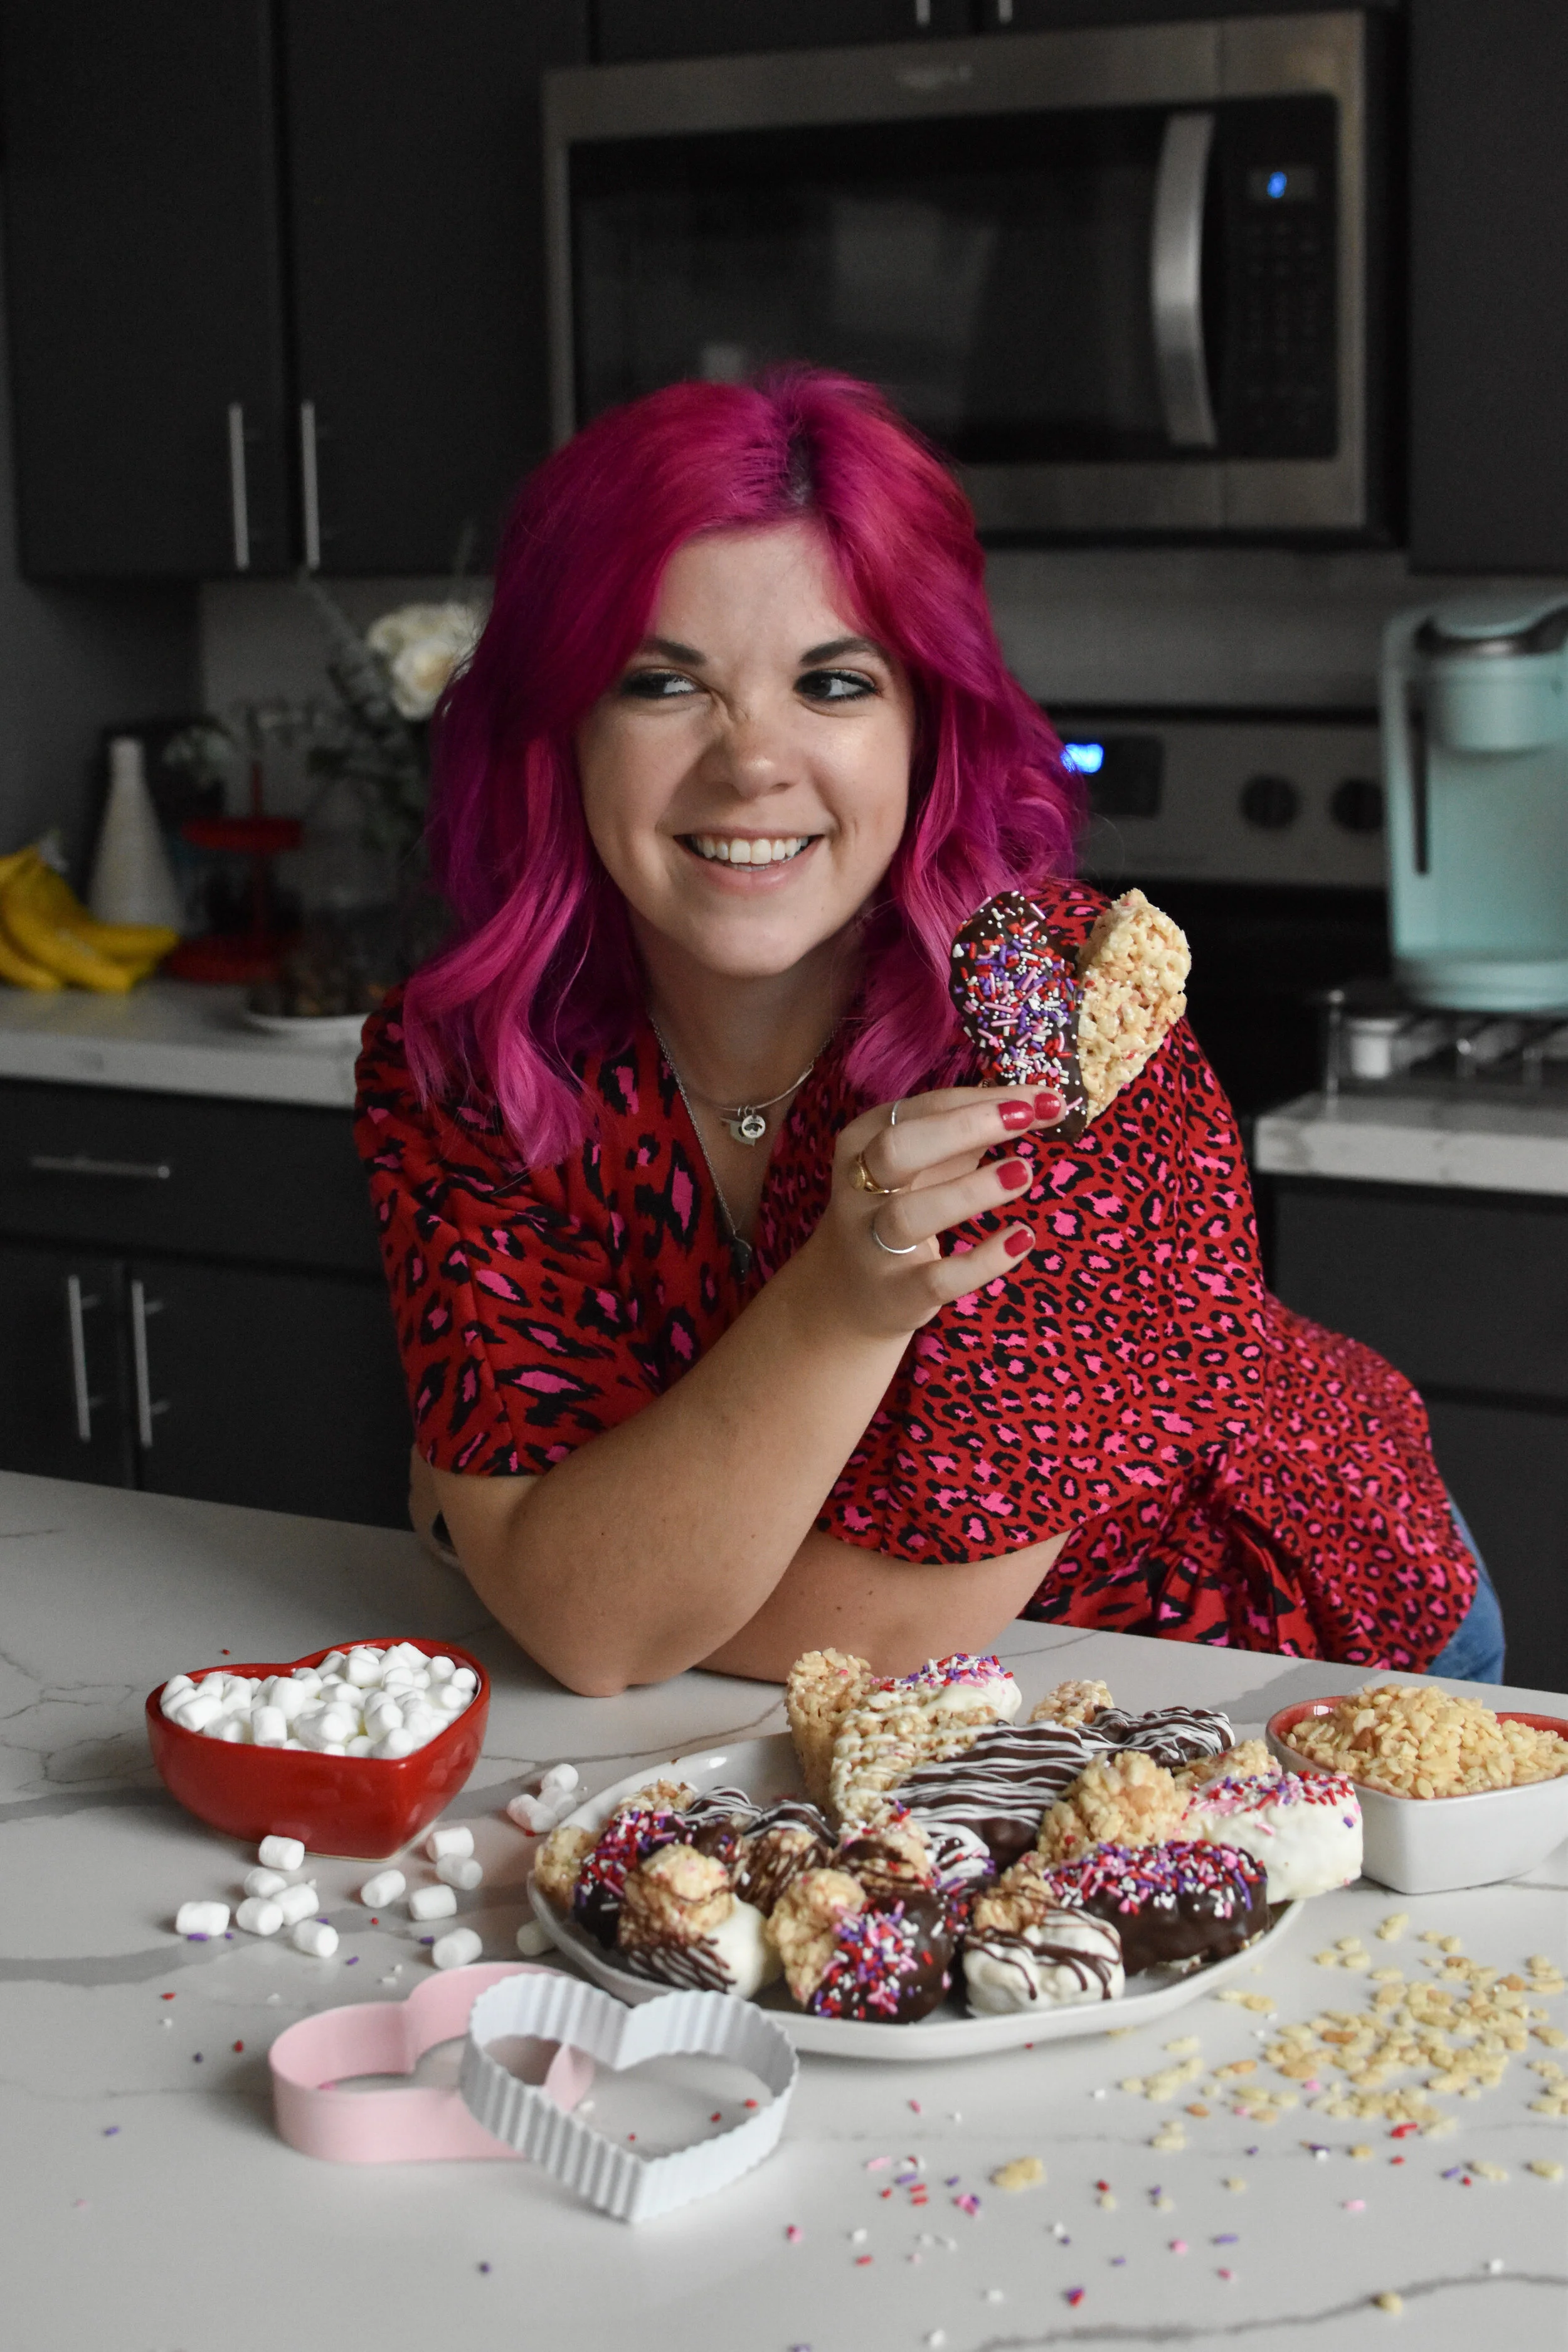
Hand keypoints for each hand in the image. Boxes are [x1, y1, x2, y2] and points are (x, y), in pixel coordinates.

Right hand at [792, 1084, 1062, 1343]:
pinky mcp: (897, 1292)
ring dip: (970, 1191)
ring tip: (1024, 1173)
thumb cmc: (898, 1209)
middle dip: (964, 1127)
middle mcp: (858, 1189)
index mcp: (863, 1142)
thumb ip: (971, 1134)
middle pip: (899, 1147)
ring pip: (911, 1214)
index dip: (983, 1099)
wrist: (849, 1297)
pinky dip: (983, 1259)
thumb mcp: (922, 1165)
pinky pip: (939, 1278)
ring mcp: (872, 1244)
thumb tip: (1043, 1104)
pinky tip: (1021, 1238)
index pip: (924, 1108)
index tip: (1042, 1098)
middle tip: (1025, 1118)